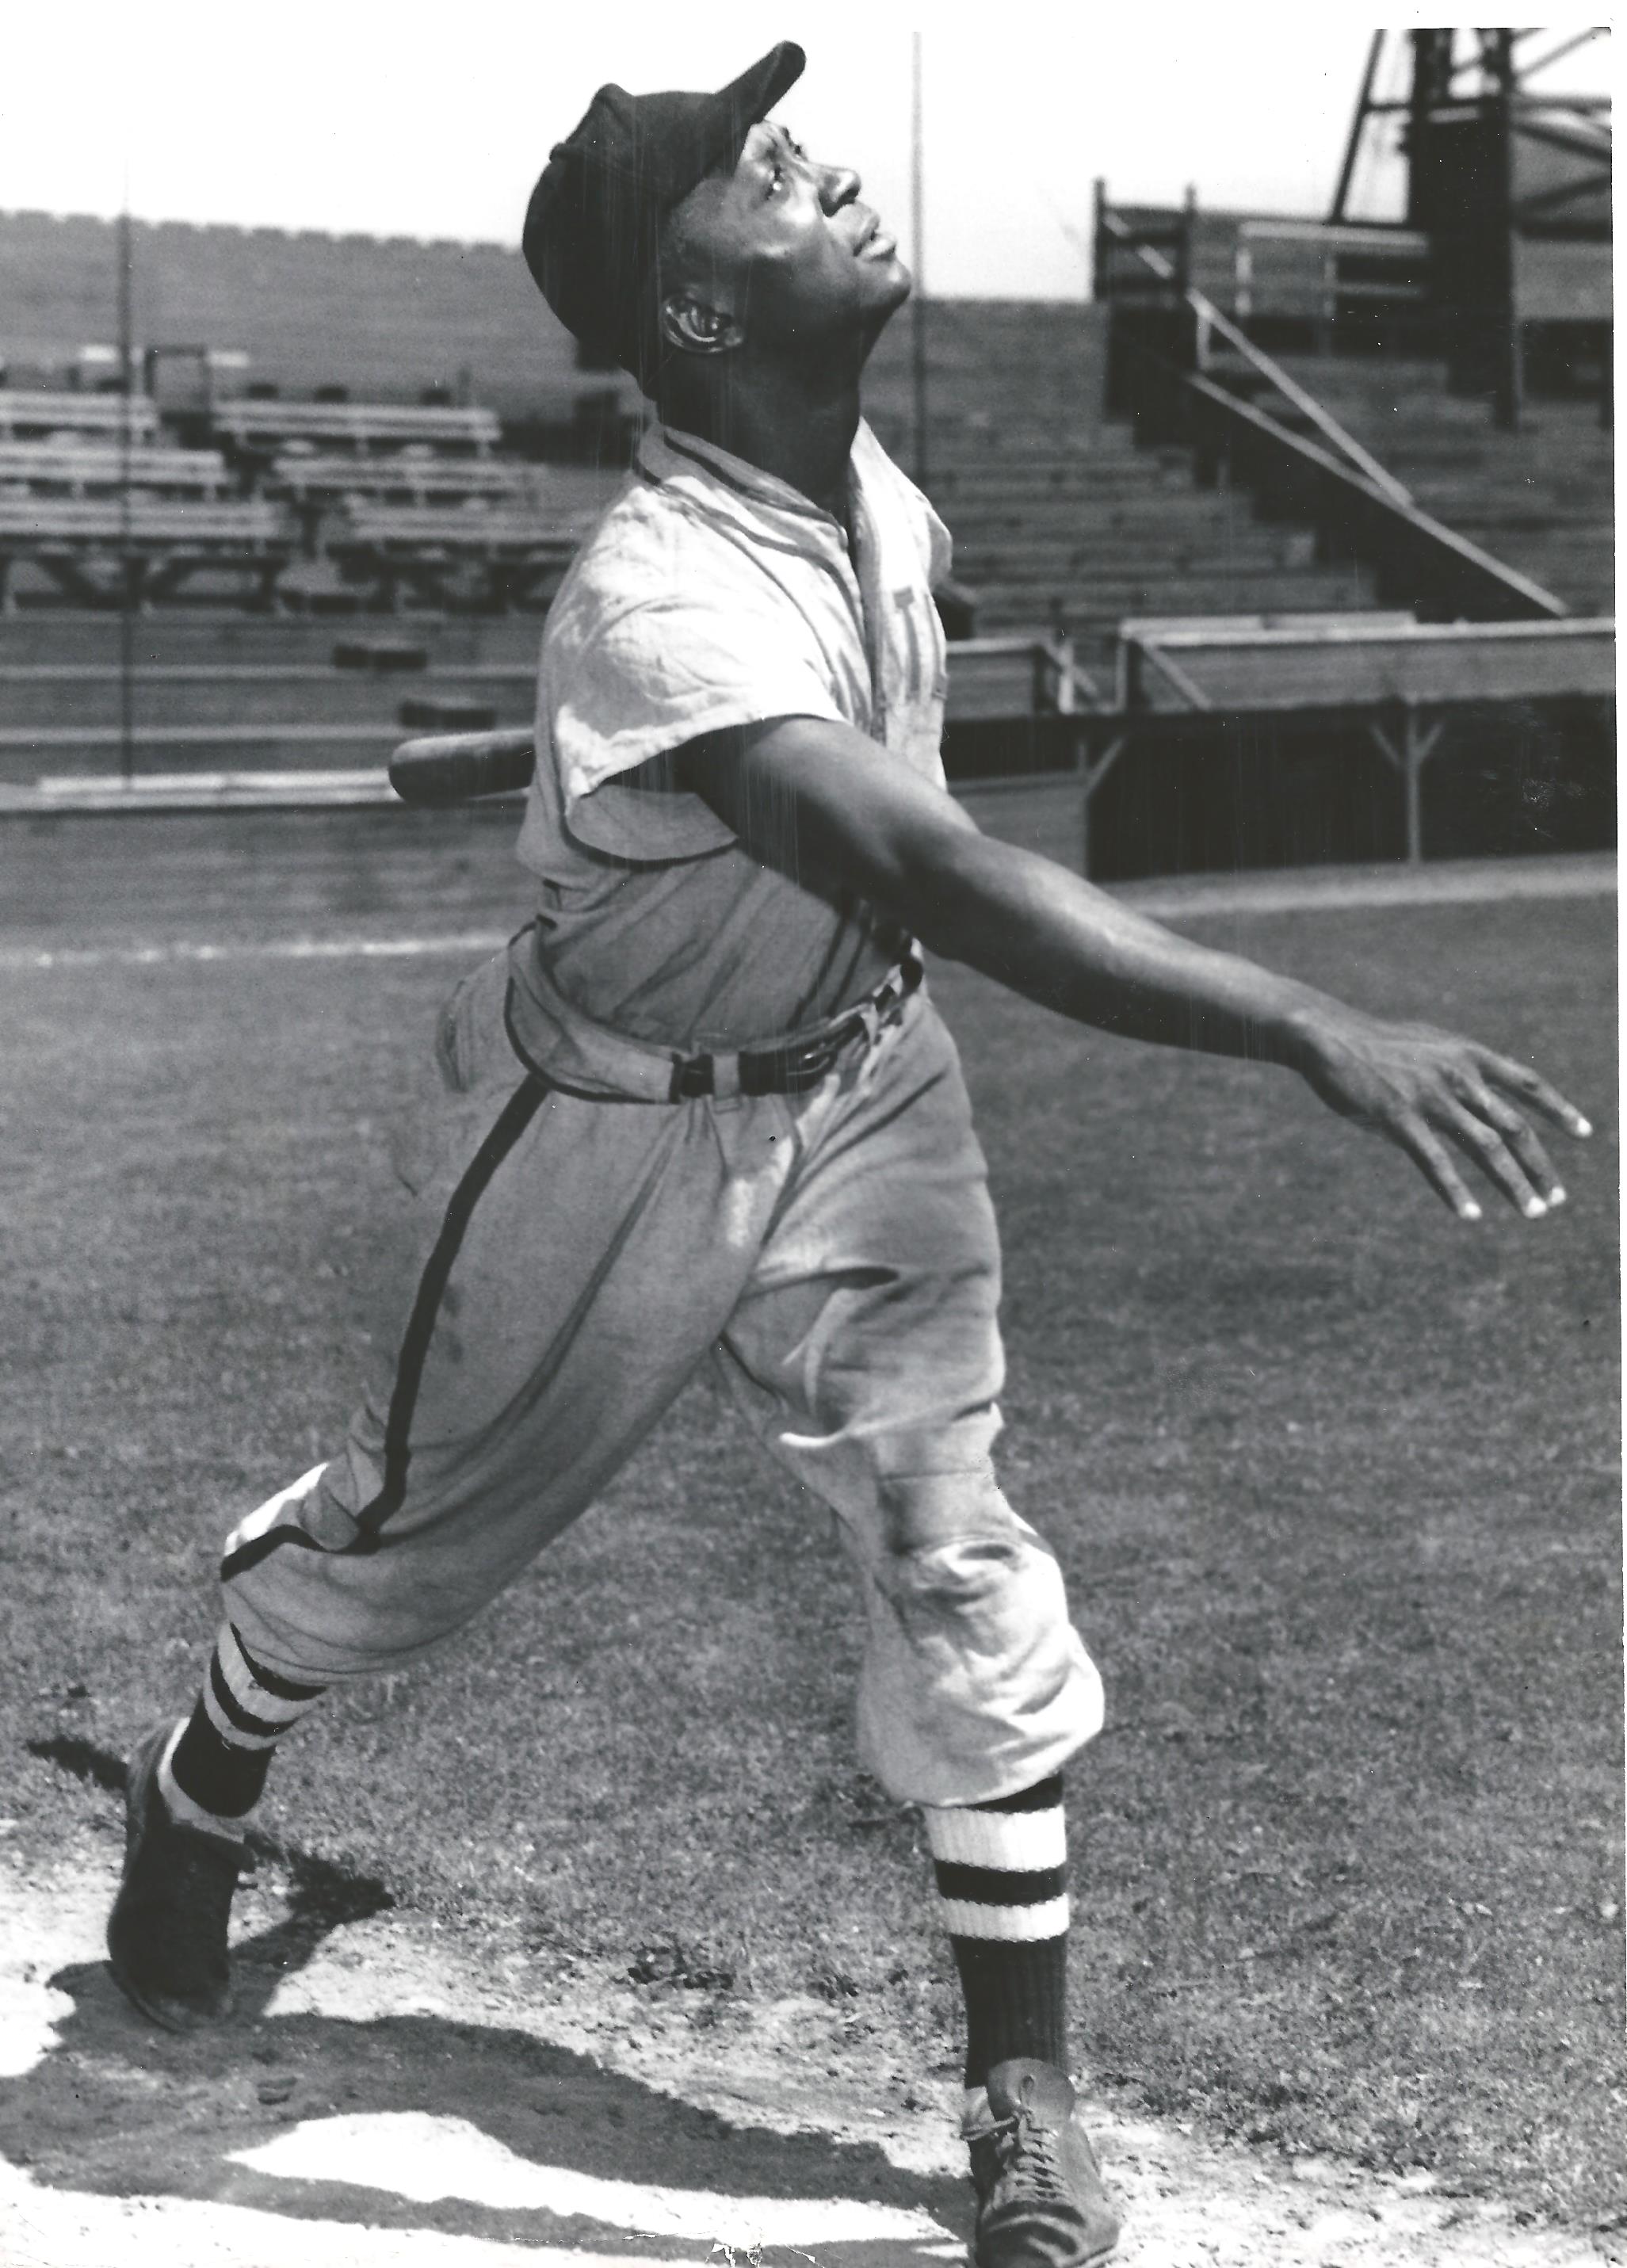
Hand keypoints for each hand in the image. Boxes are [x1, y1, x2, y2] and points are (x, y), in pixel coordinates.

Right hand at [1292, 1007, 1591, 1220]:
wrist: (1328, 1035)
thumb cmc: (1375, 1045)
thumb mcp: (1429, 1046)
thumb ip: (1458, 1070)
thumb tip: (1477, 1096)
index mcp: (1468, 1055)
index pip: (1528, 1083)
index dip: (1558, 1109)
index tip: (1585, 1133)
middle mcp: (1458, 1075)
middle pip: (1515, 1125)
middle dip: (1540, 1164)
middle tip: (1557, 1197)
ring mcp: (1431, 1097)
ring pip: (1486, 1147)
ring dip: (1513, 1183)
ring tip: (1532, 1211)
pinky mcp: (1399, 1118)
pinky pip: (1435, 1161)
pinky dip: (1455, 1190)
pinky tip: (1470, 1214)